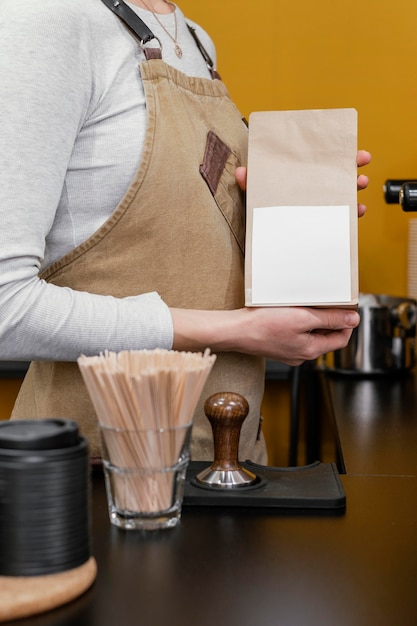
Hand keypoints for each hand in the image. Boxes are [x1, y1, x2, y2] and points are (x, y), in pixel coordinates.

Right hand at [170, 306, 359, 365]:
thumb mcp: (303, 318)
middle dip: (329, 319)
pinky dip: (298, 322)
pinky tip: (289, 311)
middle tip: (326, 301)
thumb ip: (330, 320)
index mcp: (311, 350)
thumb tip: (353, 320)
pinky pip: (295, 334)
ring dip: (312, 319)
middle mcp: (301, 355)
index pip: (341, 339)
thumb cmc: (264, 325)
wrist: (236, 331)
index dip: (347, 322)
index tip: (346, 307)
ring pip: (310, 335)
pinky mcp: (277, 345)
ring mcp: (289, 352)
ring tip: (306, 304)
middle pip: (326, 337)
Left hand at [235, 148, 371, 216]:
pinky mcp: (322, 224)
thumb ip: (250, 185)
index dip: (338, 153)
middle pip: (337, 174)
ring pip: (343, 194)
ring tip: (359, 184)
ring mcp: (318, 207)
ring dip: (355, 188)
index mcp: (299, 178)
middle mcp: (311, 190)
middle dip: (353, 167)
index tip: (352, 149)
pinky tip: (358, 211)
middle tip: (361, 163)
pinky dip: (352, 214)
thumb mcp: (256, 197)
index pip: (320, 161)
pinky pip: (341, 217)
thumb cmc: (260, 213)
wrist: (263, 242)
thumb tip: (240, 172)